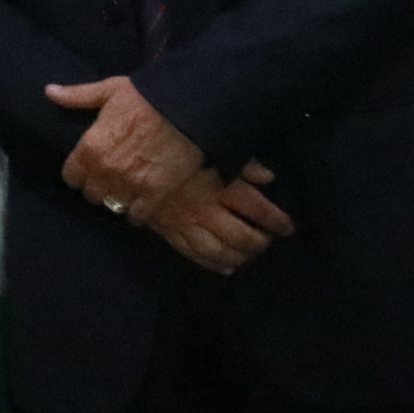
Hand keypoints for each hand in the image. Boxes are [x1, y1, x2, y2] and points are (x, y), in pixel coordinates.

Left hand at [47, 76, 203, 220]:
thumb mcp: (107, 91)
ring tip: (127, 192)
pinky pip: (138, 215)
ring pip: (113, 206)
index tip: (88, 171)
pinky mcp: (155, 193)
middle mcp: (105, 170)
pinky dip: (139, 213)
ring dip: (119, 200)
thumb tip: (49, 91)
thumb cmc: (145, 97)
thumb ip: (76, 97)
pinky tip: (143, 204)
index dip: (80, 174)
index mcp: (90, 148)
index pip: (71, 176)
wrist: (185, 108)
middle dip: (99, 188)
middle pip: (92, 194)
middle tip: (110, 181)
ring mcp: (130, 184)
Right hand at [145, 160, 295, 272]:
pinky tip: (226, 267)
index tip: (287, 227)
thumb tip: (269, 177)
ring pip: (221, 250)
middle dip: (260, 243)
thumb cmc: (170, 145)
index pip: (260, 210)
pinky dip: (213, 264)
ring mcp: (187, 223)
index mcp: (221, 187)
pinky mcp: (168, 231)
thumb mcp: (212, 146)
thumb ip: (244, 162)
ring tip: (250, 255)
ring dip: (240, 256)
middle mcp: (207, 209)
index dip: (278, 221)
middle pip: (243, 236)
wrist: (126, 158)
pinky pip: (194, 254)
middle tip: (268, 241)